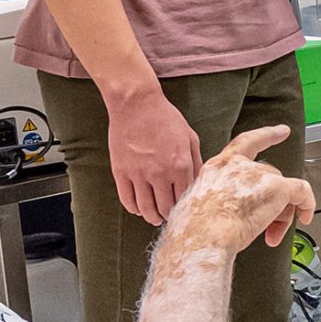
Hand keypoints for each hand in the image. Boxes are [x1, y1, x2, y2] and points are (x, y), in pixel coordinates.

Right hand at [106, 87, 203, 225]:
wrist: (136, 104)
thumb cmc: (166, 118)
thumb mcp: (190, 137)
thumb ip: (196, 162)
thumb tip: (199, 183)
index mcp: (181, 165)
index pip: (185, 199)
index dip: (185, 208)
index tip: (184, 210)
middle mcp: (160, 173)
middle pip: (166, 208)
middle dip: (169, 215)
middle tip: (170, 216)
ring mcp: (138, 174)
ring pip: (146, 209)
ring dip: (152, 217)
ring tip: (155, 217)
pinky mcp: (121, 172)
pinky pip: (127, 200)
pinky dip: (134, 209)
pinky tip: (139, 208)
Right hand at [168, 125, 314, 251]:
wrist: (203, 236)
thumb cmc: (195, 230)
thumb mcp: (197, 208)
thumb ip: (215, 203)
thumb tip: (223, 216)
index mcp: (217, 168)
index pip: (245, 144)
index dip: (265, 136)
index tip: (280, 131)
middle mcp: (238, 166)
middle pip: (267, 177)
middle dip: (269, 203)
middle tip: (265, 227)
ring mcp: (259, 174)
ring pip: (282, 189)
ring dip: (281, 214)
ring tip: (271, 234)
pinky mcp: (277, 187)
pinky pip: (302, 192)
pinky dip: (307, 205)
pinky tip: (306, 217)